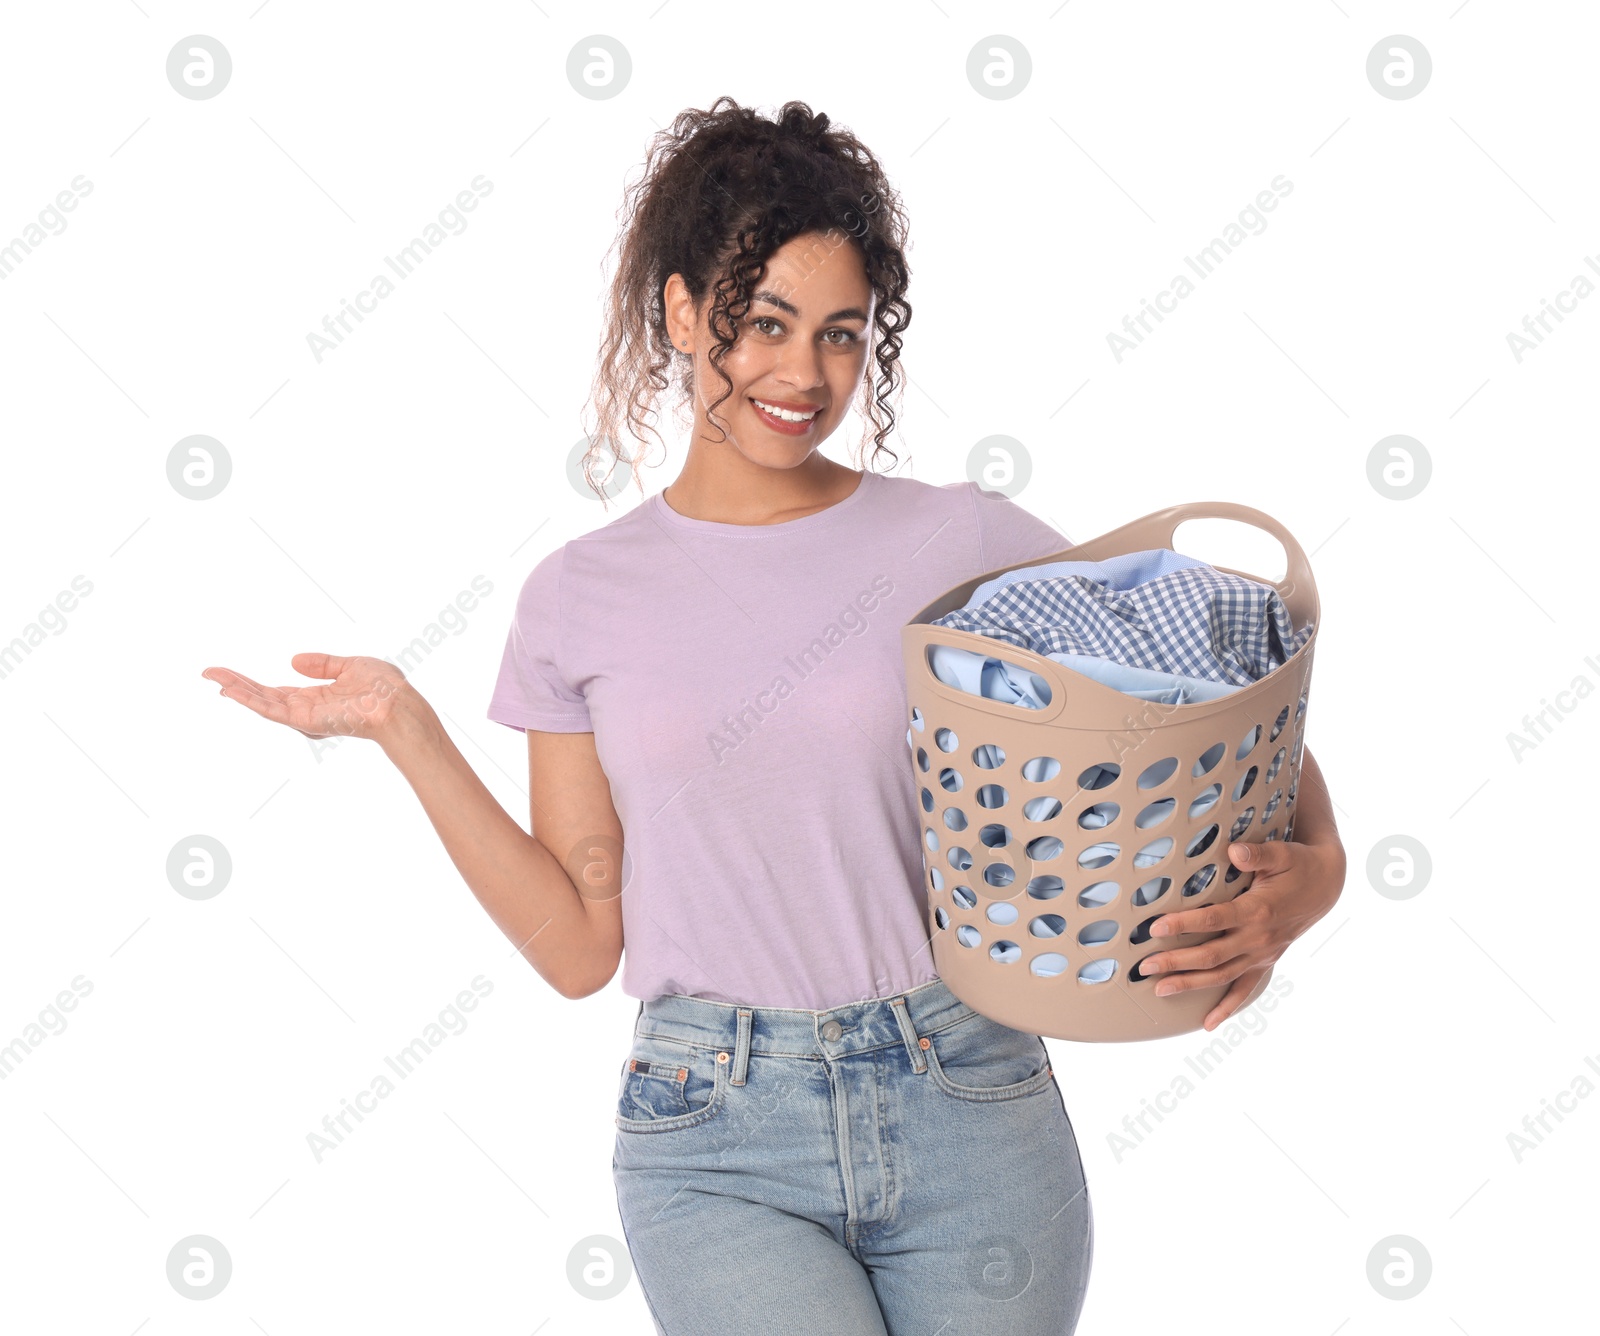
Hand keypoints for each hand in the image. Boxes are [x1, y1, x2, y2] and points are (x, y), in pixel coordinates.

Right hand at [201, 653, 413, 744]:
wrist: (399, 704)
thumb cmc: (385, 688)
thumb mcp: (351, 666)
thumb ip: (323, 664)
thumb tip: (294, 660)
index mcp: (317, 699)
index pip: (277, 692)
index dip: (253, 684)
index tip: (229, 676)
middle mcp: (307, 711)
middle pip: (263, 698)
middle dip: (235, 685)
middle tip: (208, 673)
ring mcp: (304, 718)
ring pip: (261, 703)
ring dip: (234, 689)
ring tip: (211, 675)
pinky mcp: (305, 720)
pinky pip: (271, 710)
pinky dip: (249, 699)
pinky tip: (230, 689)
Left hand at [1137, 838, 1345, 1030]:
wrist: (1327, 886)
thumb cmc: (1299, 866)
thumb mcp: (1282, 853)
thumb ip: (1257, 854)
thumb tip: (1234, 851)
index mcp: (1258, 911)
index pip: (1213, 920)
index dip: (1184, 924)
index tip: (1156, 926)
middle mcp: (1259, 938)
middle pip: (1211, 956)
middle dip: (1176, 962)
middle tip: (1145, 966)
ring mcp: (1262, 954)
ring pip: (1222, 976)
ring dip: (1190, 984)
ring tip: (1160, 989)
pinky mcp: (1266, 961)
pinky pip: (1245, 990)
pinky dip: (1227, 1008)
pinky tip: (1207, 1023)